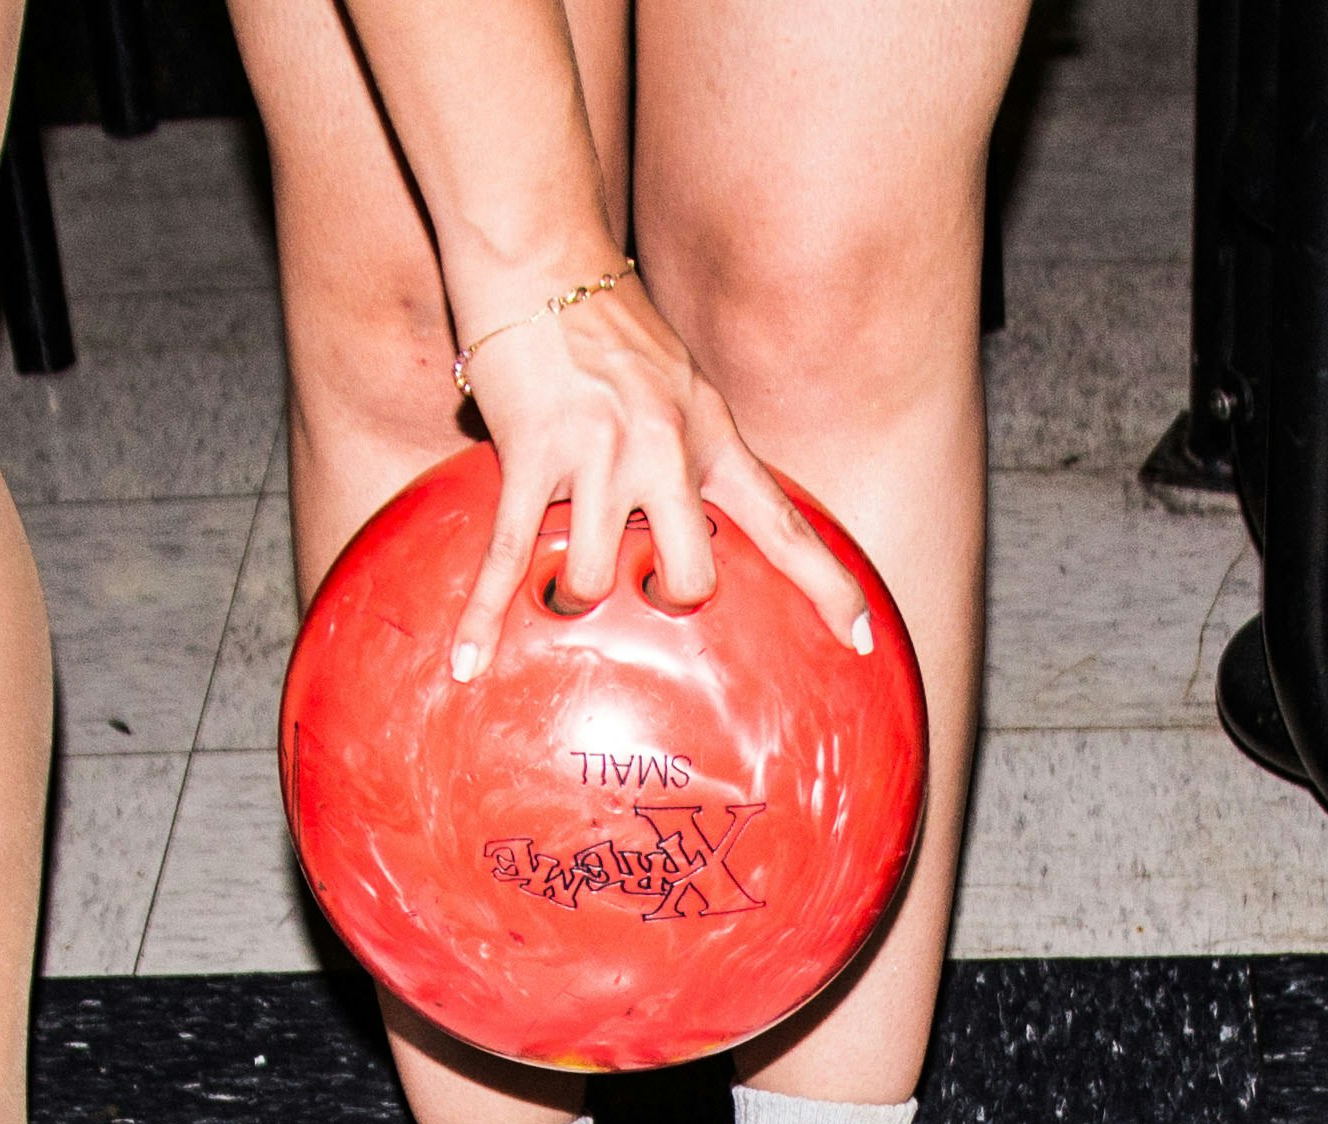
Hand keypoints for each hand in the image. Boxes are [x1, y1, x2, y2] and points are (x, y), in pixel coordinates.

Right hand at [449, 273, 870, 680]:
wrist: (543, 256)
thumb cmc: (606, 323)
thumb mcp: (680, 384)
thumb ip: (691, 449)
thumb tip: (686, 514)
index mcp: (712, 437)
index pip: (783, 525)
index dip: (827, 587)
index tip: (860, 638)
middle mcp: (666, 454)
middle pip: (690, 580)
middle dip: (668, 599)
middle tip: (644, 587)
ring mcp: (598, 459)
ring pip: (598, 580)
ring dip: (578, 595)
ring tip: (562, 580)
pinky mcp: (532, 458)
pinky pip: (508, 558)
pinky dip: (483, 616)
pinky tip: (467, 663)